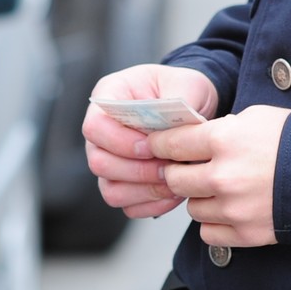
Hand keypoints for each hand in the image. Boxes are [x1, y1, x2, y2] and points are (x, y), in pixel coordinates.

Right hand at [82, 64, 219, 219]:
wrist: (195, 106)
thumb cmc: (185, 90)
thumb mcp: (187, 84)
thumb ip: (179, 100)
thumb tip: (173, 128)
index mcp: (110, 97)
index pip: (95, 126)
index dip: (121, 142)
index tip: (153, 146)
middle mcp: (103, 130)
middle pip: (98, 162)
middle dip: (137, 171)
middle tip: (168, 167)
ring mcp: (110, 159)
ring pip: (110, 189)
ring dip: (144, 190)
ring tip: (174, 181)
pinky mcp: (124, 182)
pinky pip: (127, 205)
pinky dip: (151, 204)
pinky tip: (174, 193)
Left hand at [149, 104, 289, 247]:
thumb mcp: (257, 117)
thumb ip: (223, 128)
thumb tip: (199, 138)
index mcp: (224, 141)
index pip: (172, 144)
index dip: (160, 143)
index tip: (157, 145)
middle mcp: (223, 177)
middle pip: (174, 179)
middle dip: (176, 171)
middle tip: (186, 167)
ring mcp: (233, 209)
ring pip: (191, 207)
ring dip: (199, 198)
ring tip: (218, 188)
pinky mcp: (244, 234)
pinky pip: (208, 233)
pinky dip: (214, 223)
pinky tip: (228, 209)